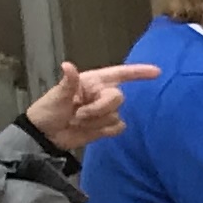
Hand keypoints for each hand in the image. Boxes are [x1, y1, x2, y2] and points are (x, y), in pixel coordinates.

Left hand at [26, 60, 155, 150]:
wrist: (45, 136)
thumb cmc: (48, 111)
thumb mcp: (56, 96)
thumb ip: (68, 82)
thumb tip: (67, 65)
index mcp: (92, 82)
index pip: (120, 74)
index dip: (139, 72)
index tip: (157, 72)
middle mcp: (101, 94)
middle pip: (118, 98)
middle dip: (99, 108)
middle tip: (79, 114)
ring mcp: (104, 111)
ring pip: (116, 115)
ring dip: (96, 121)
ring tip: (78, 121)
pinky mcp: (105, 127)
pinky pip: (117, 127)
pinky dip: (104, 130)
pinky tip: (90, 130)